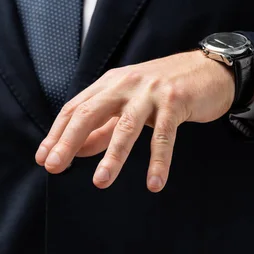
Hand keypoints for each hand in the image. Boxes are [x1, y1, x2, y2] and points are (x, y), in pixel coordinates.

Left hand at [35, 50, 234, 192]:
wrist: (209, 69)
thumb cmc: (164, 90)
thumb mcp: (128, 106)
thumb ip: (103, 128)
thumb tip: (76, 150)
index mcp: (109, 84)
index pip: (75, 109)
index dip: (57, 134)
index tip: (43, 158)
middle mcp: (125, 84)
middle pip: (89, 113)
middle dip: (68, 141)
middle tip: (54, 166)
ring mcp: (150, 92)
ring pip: (125, 127)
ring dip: (112, 157)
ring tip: (101, 182)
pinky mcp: (175, 102)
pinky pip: (164, 136)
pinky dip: (159, 161)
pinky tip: (154, 183)